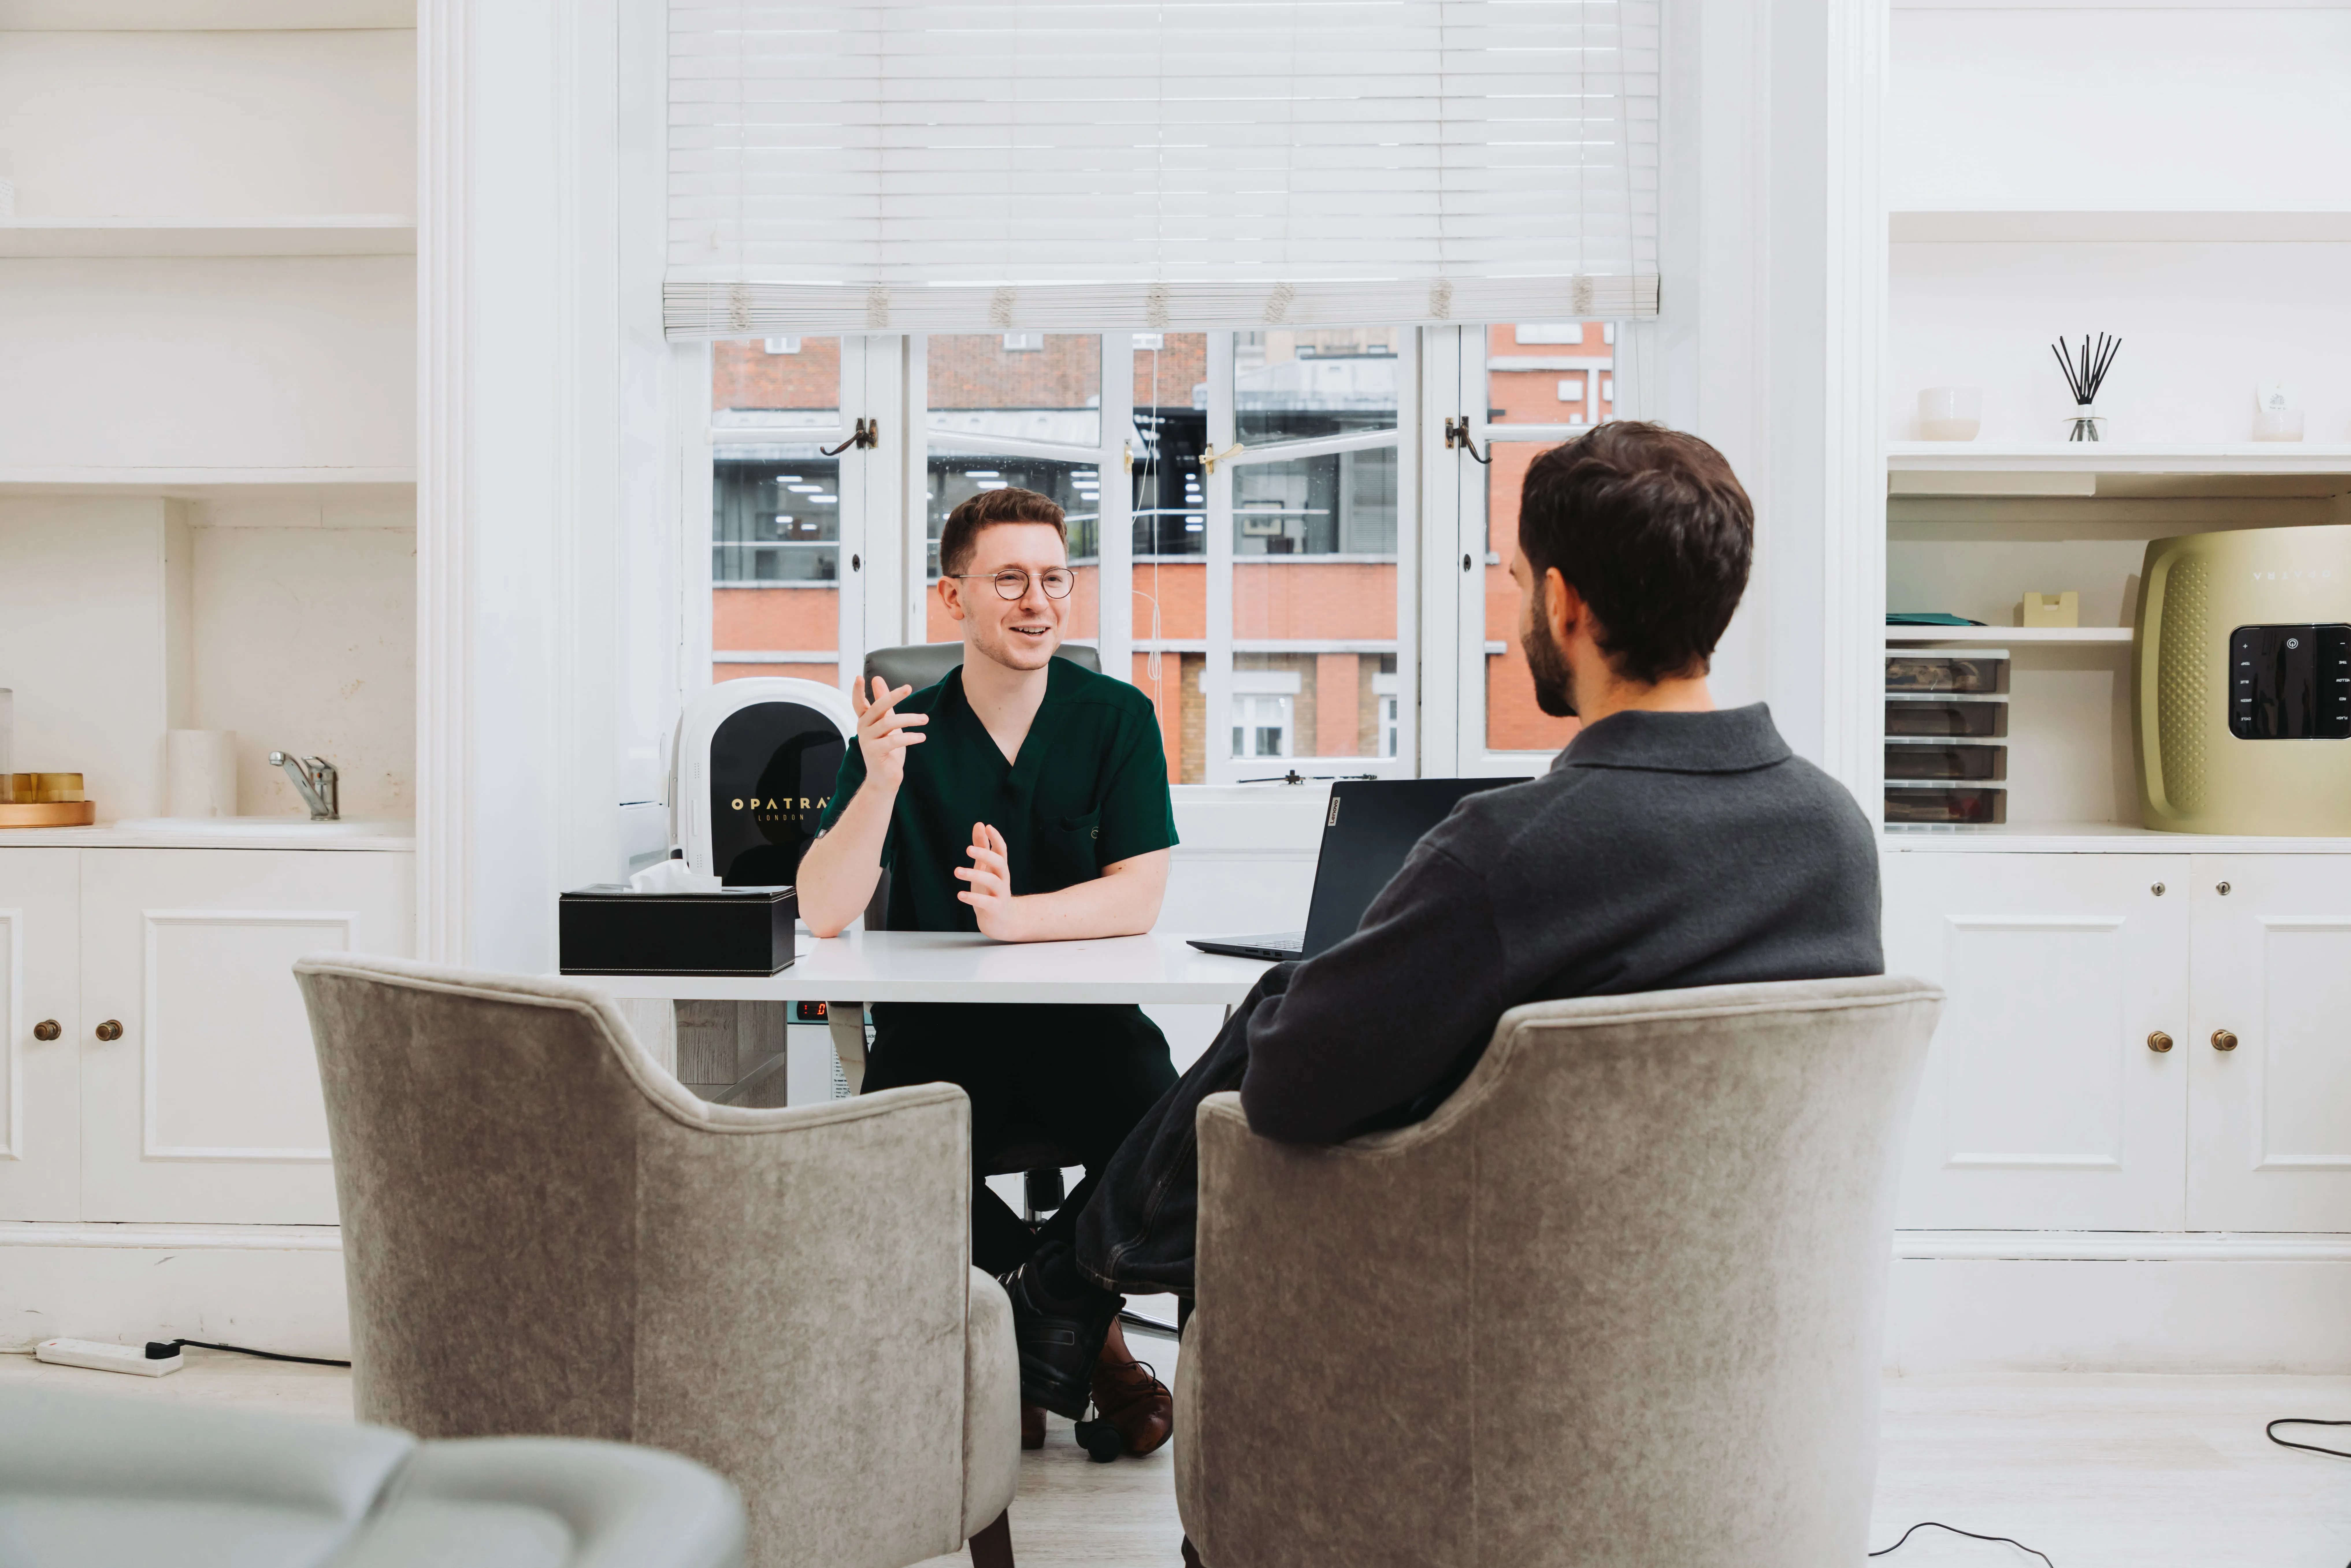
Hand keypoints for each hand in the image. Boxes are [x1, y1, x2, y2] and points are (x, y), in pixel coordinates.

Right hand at [851, 675, 926, 792]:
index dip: (857, 691)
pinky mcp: (874, 753)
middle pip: (877, 708)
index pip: (858, 703)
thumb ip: (883, 702)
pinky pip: (893, 741)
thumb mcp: (887, 722)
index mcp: (865, 720)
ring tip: (925, 719)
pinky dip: (909, 737)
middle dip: (892, 697)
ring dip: (909, 719)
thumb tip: (877, 679)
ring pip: (888, 723)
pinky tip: (922, 736)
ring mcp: (867, 741)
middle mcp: (863, 728)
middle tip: (908, 687)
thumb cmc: (888, 748)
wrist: (885, 778)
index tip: (860, 677)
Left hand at [954, 821, 1022, 938]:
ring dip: (975, 875)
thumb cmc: (991, 891)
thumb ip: (983, 847)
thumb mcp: (985, 868)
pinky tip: (960, 895)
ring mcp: (1000, 894)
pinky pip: (986, 902)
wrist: (1003, 920)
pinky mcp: (995, 908)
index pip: (1002, 850)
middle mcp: (1003, 879)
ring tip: (957, 871)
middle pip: (999, 863)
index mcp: (1000, 868)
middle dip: (985, 854)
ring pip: (992, 881)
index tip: (988, 827)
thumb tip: (980, 824)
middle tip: (968, 848)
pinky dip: (973, 898)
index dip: (996, 838)